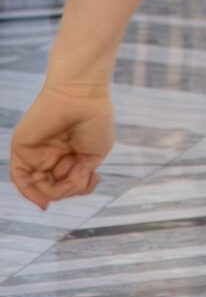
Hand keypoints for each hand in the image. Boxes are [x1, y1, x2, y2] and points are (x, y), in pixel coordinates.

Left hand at [9, 77, 112, 208]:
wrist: (82, 96)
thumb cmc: (94, 122)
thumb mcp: (93, 157)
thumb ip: (77, 179)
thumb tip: (56, 198)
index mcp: (69, 155)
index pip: (68, 183)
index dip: (79, 188)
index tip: (92, 181)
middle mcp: (51, 156)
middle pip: (54, 187)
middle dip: (69, 189)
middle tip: (82, 175)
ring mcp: (36, 154)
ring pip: (39, 186)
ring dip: (55, 190)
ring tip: (70, 171)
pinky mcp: (21, 150)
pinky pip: (20, 179)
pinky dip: (30, 192)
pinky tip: (44, 200)